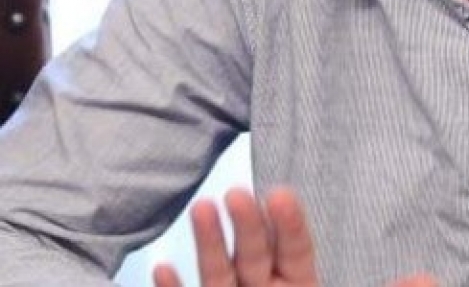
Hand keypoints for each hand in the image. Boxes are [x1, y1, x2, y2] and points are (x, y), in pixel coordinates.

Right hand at [152, 186, 316, 286]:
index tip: (279, 193)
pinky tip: (162, 268)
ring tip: (202, 207)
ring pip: (219, 273)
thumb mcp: (305, 282)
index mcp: (298, 283)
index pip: (296, 248)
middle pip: (255, 254)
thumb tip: (294, 204)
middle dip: (247, 225)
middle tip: (236, 193)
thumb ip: (297, 252)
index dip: (290, 223)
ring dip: (209, 243)